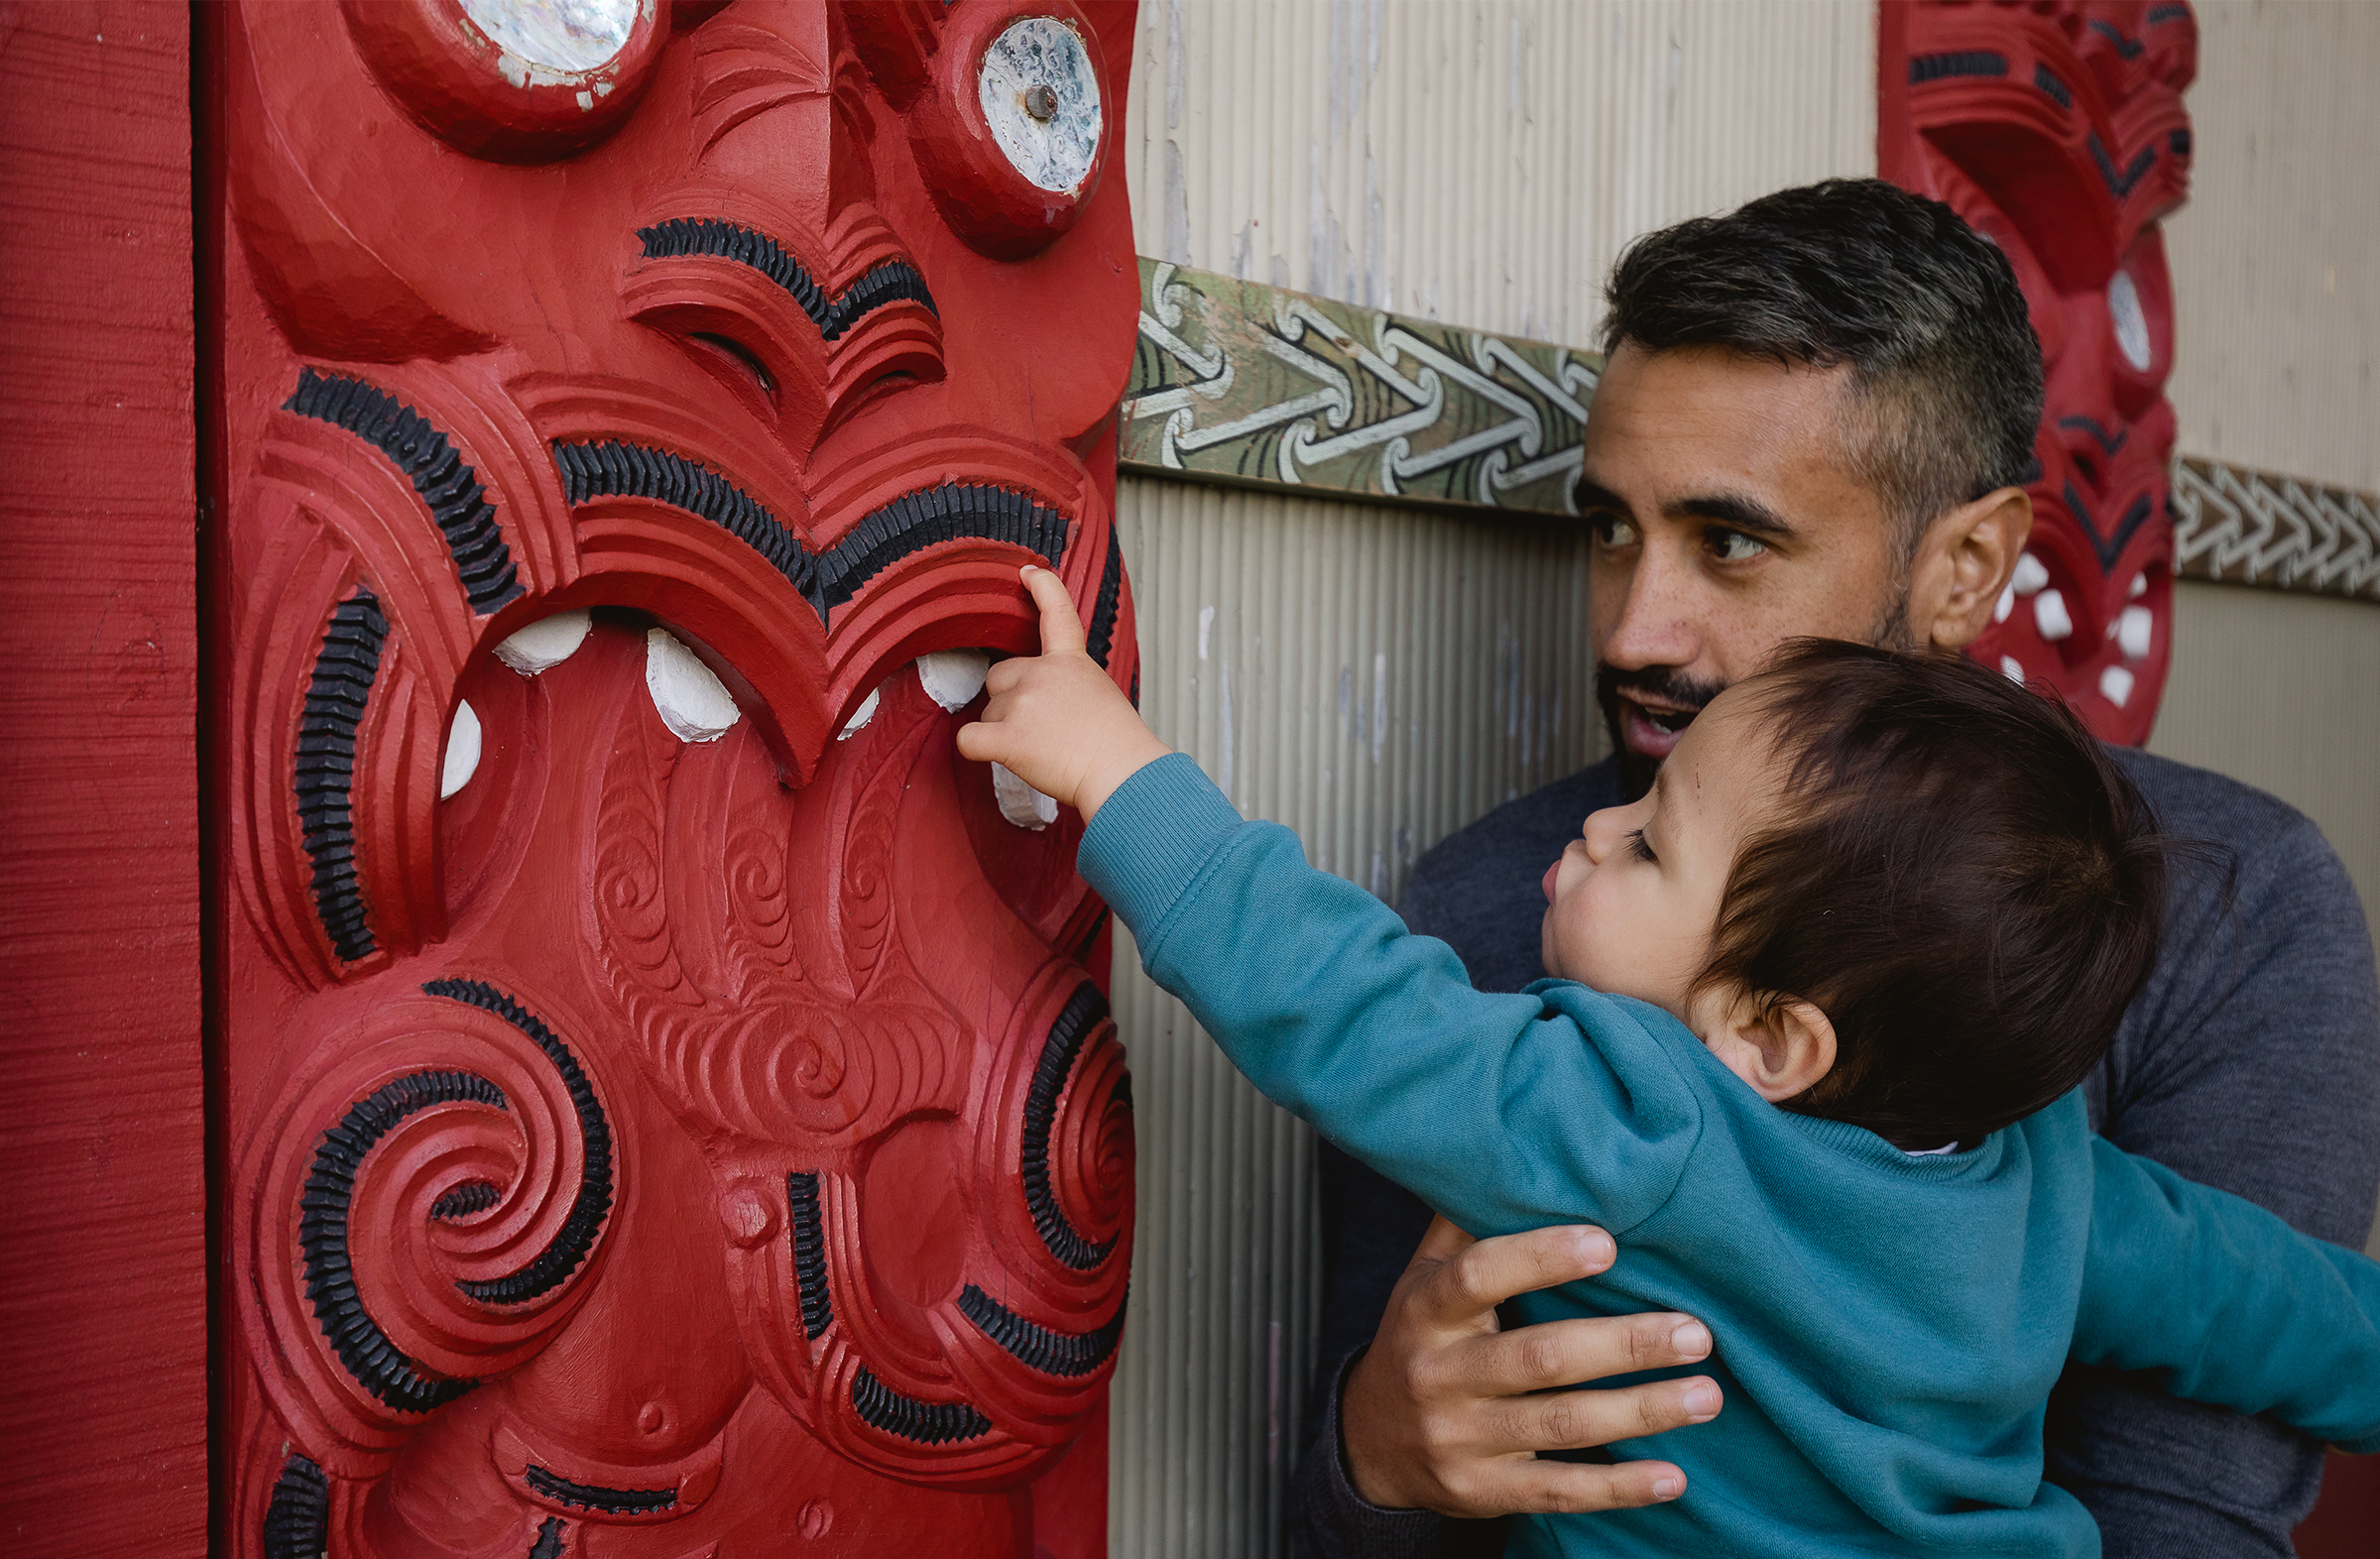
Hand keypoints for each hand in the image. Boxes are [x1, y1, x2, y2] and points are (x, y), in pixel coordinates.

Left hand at [955, 566, 1173, 820]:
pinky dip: (977, 747)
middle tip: (1039, 726)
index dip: (1042, 588)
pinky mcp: (1009, 737)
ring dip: (1004, 730)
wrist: (1122, 772)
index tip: (1029, 573)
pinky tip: (997, 755)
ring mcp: (1023, 703)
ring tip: (1040, 749)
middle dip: (1009, 699)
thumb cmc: (1118, 745)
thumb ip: (1069, 684)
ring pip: (989, 711)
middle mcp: (1043, 674)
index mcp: (1071, 662)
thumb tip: (1047, 701)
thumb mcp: (1100, 694)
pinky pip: (969, 739)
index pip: (1056, 612)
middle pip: (999, 676)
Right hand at [1341, 1216, 1720, 1516]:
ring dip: (1642, 1412)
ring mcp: (1459, 1440)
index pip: (1478, 1276)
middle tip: (1696, 1331)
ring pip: (1561, 1426)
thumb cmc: (1421, 1337)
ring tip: (1707, 1395)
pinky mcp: (1482, 1492)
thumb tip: (1529, 1145)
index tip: (1610, 1244)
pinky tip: (1674, 1477)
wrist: (1370, 1442)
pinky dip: (1619, 1487)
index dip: (1541, 1258)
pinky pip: (1558, 1492)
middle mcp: (1438, 1376)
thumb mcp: (1425, 1275)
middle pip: (1538, 1358)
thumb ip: (1470, 1222)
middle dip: (1625, 1344)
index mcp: (1425, 1310)